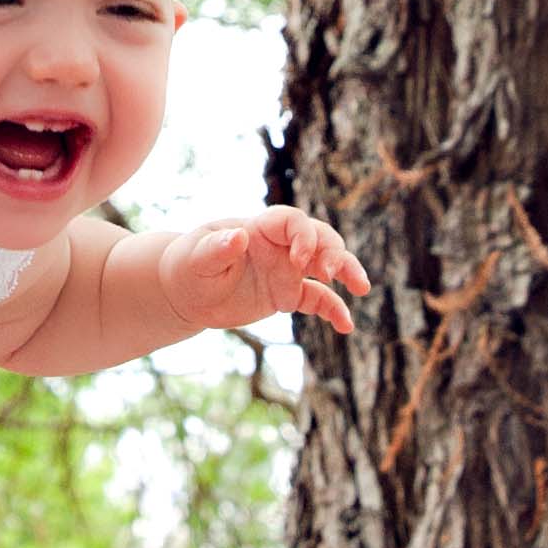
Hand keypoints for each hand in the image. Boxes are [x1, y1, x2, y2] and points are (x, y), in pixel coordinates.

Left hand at [151, 204, 369, 336]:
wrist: (186, 292)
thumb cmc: (188, 265)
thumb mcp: (196, 257)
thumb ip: (217, 247)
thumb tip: (238, 237)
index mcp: (260, 228)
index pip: (293, 221)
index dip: (302, 236)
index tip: (298, 260)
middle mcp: (280, 246)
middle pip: (320, 239)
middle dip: (332, 252)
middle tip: (332, 274)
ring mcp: (287, 270)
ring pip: (326, 266)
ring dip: (346, 272)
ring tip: (361, 288)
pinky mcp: (287, 295)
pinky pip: (317, 300)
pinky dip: (333, 310)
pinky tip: (346, 325)